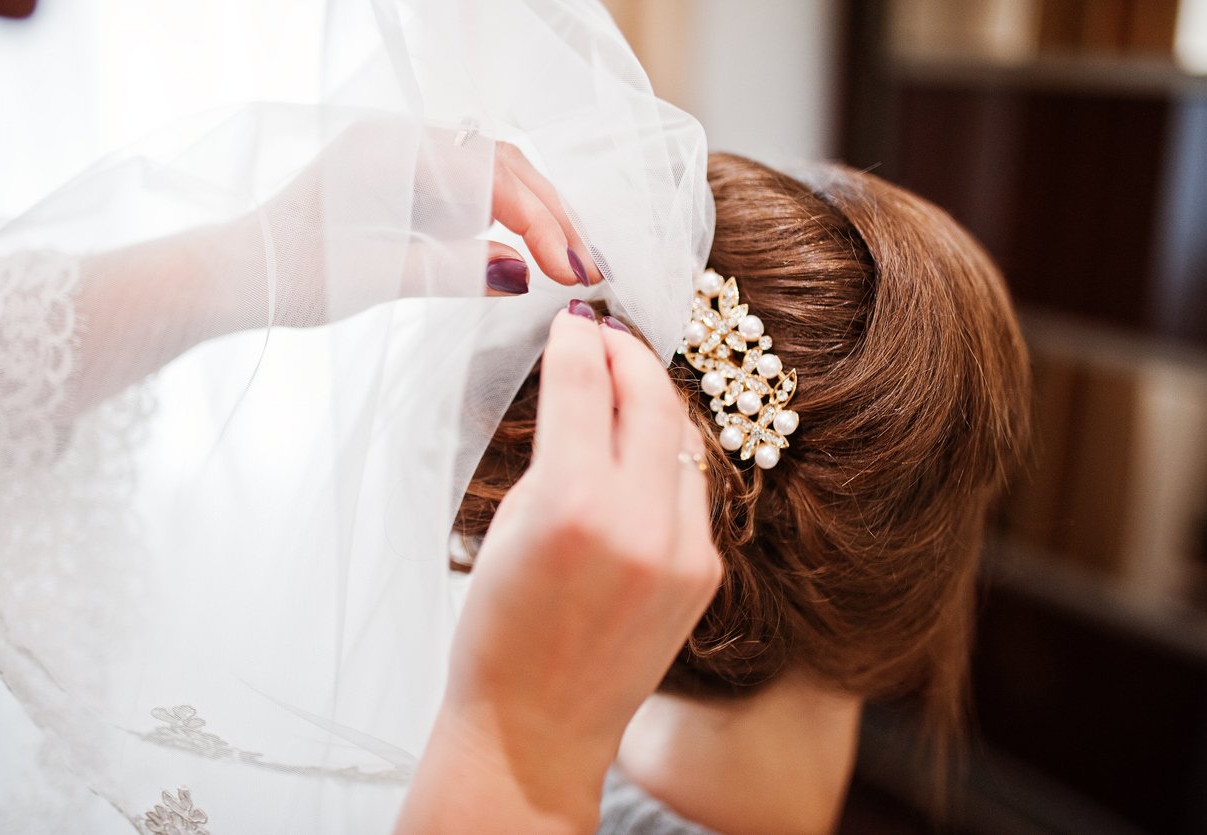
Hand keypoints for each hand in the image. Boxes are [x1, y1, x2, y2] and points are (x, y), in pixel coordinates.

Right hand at [398, 304, 721, 832]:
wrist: (539, 728)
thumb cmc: (500, 632)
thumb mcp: (510, 525)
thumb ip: (555, 452)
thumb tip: (584, 390)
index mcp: (574, 506)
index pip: (587, 384)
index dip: (579, 339)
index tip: (574, 319)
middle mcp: (640, 524)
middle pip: (652, 398)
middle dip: (629, 354)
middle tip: (607, 335)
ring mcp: (684, 552)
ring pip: (682, 439)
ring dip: (652, 402)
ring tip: (623, 386)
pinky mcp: (705, 575)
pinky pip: (691, 490)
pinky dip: (666, 460)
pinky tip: (638, 455)